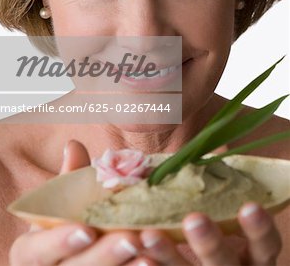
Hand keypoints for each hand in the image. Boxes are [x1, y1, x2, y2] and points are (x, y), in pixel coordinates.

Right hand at [9, 140, 154, 265]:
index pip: (37, 251)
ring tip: (150, 256)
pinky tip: (155, 264)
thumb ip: (69, 177)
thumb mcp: (62, 202)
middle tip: (132, 238)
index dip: (59, 242)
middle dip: (104, 255)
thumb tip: (74, 145)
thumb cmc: (64, 223)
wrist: (74, 254)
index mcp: (33, 251)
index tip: (87, 230)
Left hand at [139, 203, 281, 265]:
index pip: (265, 245)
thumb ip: (219, 191)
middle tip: (193, 219)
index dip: (260, 228)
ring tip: (149, 235)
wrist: (204, 260)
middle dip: (210, 244)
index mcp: (252, 255)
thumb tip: (212, 154)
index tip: (249, 207)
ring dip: (171, 257)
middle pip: (226, 265)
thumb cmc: (216, 231)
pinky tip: (141, 257)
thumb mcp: (224, 216)